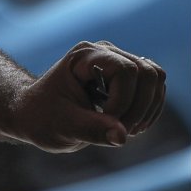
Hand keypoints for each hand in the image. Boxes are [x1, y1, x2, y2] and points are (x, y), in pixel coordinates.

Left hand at [6, 41, 165, 152]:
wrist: (35, 113)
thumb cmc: (42, 116)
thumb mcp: (63, 126)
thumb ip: (92, 130)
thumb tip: (122, 137)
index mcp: (84, 57)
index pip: (125, 71)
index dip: (123, 102)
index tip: (105, 123)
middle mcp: (104, 53)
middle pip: (146, 72)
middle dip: (139, 107)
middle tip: (120, 130)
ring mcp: (117, 62)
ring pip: (155, 77)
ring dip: (147, 108)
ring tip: (127, 129)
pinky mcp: (126, 78)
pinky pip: (154, 87)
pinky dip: (150, 109)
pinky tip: (131, 126)